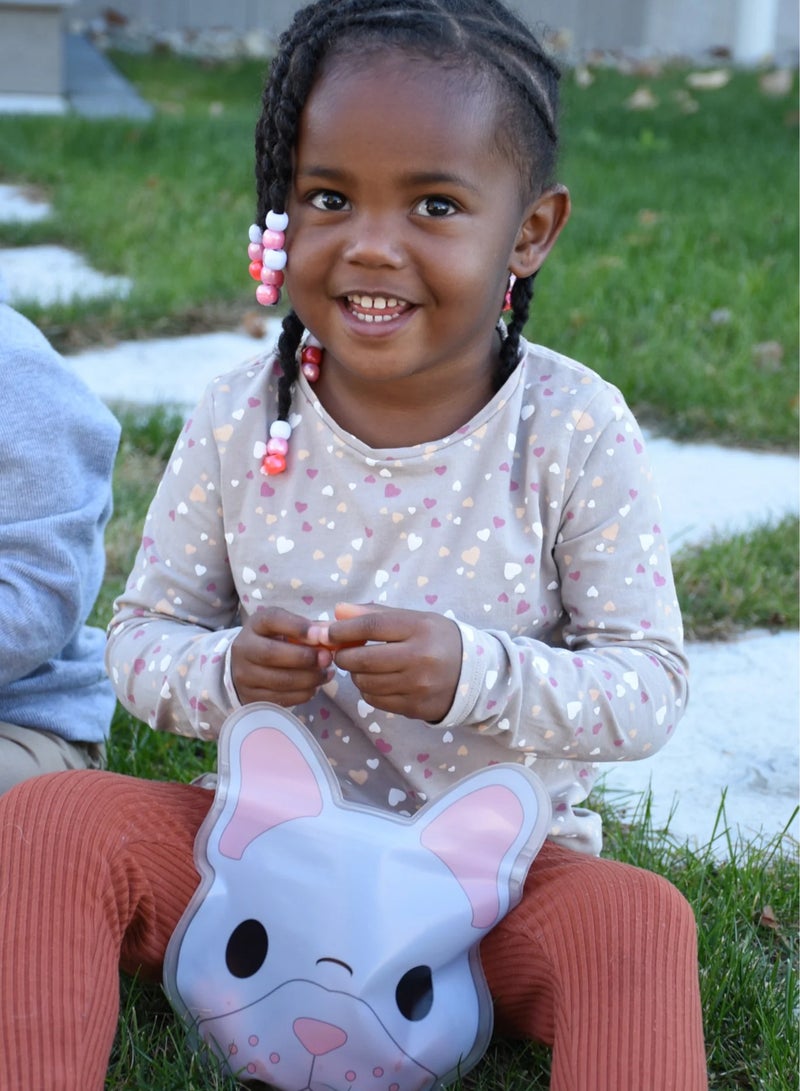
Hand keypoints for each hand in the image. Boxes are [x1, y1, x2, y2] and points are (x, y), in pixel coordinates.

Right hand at [231, 607, 333, 706]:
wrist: (246, 665)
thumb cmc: (275, 641)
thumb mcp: (287, 627)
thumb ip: (309, 628)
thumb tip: (330, 632)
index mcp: (255, 624)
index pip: (272, 620)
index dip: (297, 627)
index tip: (321, 635)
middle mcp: (244, 648)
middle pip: (272, 653)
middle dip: (305, 658)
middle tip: (327, 659)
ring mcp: (244, 675)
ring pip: (279, 680)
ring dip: (309, 679)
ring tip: (326, 674)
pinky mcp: (250, 697)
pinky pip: (280, 699)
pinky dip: (303, 694)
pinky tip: (315, 687)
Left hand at [322, 602, 461, 723]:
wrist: (472, 673)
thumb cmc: (436, 639)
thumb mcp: (413, 618)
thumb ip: (374, 614)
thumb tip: (337, 612)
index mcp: (420, 629)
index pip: (372, 627)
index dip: (343, 630)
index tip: (330, 632)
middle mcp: (421, 658)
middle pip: (364, 659)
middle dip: (344, 655)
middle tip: (343, 652)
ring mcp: (418, 686)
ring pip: (366, 683)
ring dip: (355, 674)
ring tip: (363, 666)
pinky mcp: (415, 707)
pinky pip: (375, 700)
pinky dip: (368, 690)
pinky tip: (377, 681)